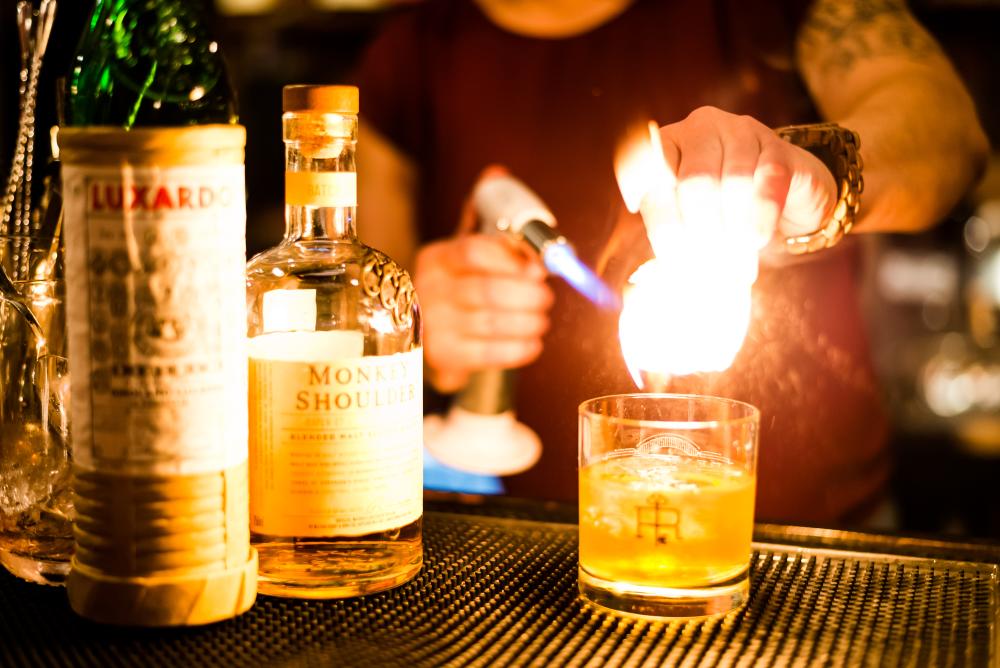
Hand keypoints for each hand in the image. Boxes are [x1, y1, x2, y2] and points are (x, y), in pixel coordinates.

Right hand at [415, 234, 553, 393]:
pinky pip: (489, 353)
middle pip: (487, 290)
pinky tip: (532, 344)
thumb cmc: (464, 288)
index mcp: (438, 258)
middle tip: (545, 299)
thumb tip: (539, 267)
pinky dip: (519, 349)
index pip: (475, 252)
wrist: (433, 329)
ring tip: (541, 322)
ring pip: (492, 323)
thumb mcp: (477, 263)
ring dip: (528, 323)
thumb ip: (508, 256)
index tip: (538, 271)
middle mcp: (431, 289)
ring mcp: (434, 324)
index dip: (512, 261)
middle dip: (528, 296)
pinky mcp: (443, 354)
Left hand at [620, 107, 837, 255]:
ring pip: (733, 179)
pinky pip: (768, 180)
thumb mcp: (691, 220)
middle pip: (694, 180)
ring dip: (734, 227)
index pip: (648, 172)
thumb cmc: (724, 212)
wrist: (784, 202)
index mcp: (666, 145)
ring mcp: (740, 132)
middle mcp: (699, 129)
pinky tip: (757, 239)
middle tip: (706, 268)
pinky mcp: (778, 146)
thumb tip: (673, 269)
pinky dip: (761, 215)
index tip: (669, 254)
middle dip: (700, 230)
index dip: (659, 216)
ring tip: (735, 263)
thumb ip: (675, 235)